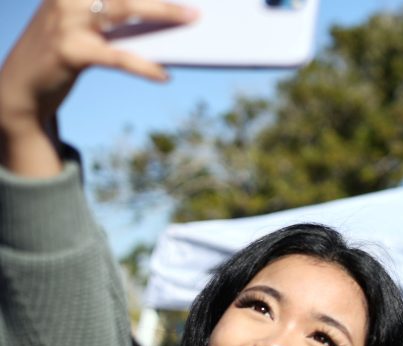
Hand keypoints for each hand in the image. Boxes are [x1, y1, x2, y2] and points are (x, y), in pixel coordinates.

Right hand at [0, 0, 196, 174]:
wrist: (19, 90)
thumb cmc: (62, 55)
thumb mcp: (83, 30)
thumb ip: (114, 20)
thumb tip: (165, 19)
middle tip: (195, 1)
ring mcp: (65, 21)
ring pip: (123, 9)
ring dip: (163, 12)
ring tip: (192, 20)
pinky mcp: (69, 51)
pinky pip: (117, 56)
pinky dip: (144, 66)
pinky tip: (164, 75)